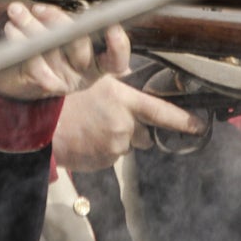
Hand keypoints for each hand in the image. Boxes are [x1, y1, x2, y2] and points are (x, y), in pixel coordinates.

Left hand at [0, 2, 130, 101]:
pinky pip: (33, 65)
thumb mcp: (71, 35)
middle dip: (57, 21)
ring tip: (17, 11)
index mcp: (101, 61)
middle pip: (80, 47)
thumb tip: (74, 2)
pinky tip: (12, 30)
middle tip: (39, 8)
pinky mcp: (44, 85)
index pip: (117, 59)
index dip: (118, 44)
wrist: (23, 78)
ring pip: (51, 51)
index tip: (111, 26)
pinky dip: (20, 43)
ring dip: (30, 26)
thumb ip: (76, 21)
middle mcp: (86, 72)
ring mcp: (66, 81)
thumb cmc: (55, 48)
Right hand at [52, 76, 207, 171]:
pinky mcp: (103, 161)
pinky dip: (103, 150)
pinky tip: (87, 139)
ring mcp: (114, 146)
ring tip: (92, 128)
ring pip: (126, 145)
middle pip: (143, 133)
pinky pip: (111, 157)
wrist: (41, 124)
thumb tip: (133, 79)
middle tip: (110, 120)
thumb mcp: (94, 81)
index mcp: (123, 101)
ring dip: (116, 140)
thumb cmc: (65, 98)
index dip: (183, 121)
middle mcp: (123, 125)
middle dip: (134, 130)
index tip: (199, 126)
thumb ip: (119, 86)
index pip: (162, 112)